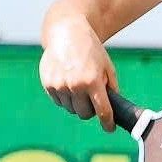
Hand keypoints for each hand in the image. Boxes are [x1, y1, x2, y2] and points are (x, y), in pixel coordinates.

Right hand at [39, 17, 118, 132]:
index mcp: (93, 81)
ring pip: (70, 109)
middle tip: (93, 100)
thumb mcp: (107, 66)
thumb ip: (112, 87)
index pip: (102, 111)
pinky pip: (59, 101)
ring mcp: (59, 85)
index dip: (107, 123)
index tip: (109, 128)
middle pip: (84, 114)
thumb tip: (113, 108)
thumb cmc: (91, 51)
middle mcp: (75, 85)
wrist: (67, 33)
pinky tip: (68, 83)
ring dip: (77, 103)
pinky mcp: (48, 84)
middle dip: (91, 110)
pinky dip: (65, 97)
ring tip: (80, 87)